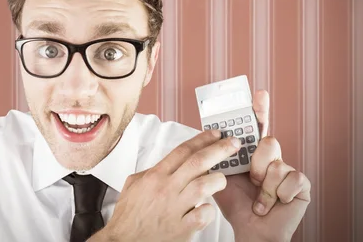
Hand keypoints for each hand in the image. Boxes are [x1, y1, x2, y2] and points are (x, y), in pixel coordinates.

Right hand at [92, 131, 241, 241]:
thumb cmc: (128, 217)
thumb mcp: (133, 185)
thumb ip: (151, 172)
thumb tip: (166, 164)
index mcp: (155, 176)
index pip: (182, 150)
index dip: (202, 139)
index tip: (215, 134)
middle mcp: (167, 189)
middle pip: (198, 162)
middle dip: (220, 149)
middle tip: (234, 144)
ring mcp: (175, 208)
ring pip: (205, 186)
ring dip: (218, 180)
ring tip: (223, 178)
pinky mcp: (182, 228)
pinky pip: (204, 214)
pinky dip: (209, 210)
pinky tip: (208, 208)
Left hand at [212, 90, 310, 241]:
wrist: (250, 230)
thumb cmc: (236, 205)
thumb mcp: (220, 175)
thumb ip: (217, 155)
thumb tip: (209, 134)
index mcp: (252, 153)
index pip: (256, 126)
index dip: (259, 109)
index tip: (258, 93)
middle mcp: (271, 158)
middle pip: (266, 140)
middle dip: (256, 159)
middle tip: (252, 174)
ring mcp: (287, 169)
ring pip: (274, 159)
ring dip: (262, 183)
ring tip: (257, 198)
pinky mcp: (300, 184)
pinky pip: (288, 177)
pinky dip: (275, 195)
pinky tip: (272, 205)